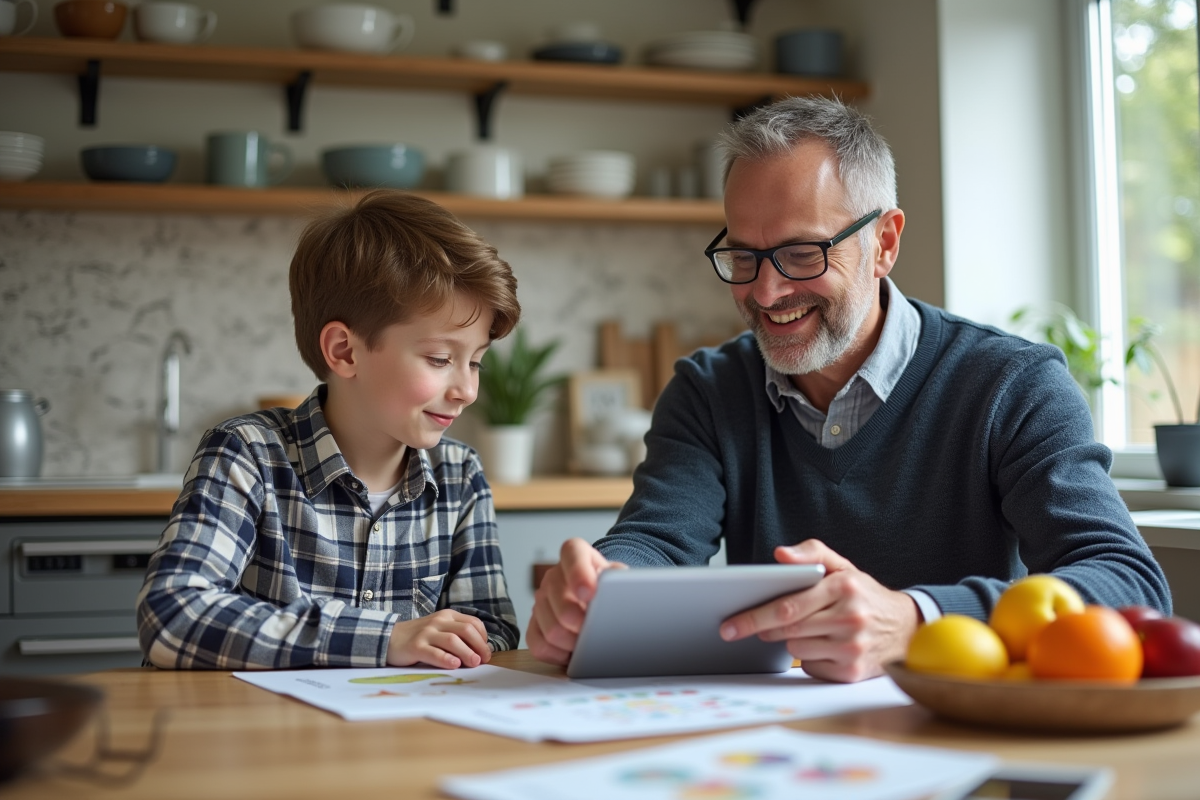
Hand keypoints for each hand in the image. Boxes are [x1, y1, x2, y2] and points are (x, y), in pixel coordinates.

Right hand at [386, 610, 490, 668]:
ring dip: (467, 652)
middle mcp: (438, 621)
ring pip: (452, 640)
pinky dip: (446, 659)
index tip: (485, 652)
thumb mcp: (440, 629)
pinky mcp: (416, 647)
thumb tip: (481, 652)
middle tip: (484, 659)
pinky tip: (455, 665)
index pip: (473, 622)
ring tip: (474, 663)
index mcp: (447, 615)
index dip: (483, 638)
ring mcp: (426, 633)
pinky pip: (434, 653)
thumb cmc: (420, 636)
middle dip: (479, 645)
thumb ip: (458, 636)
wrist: (389, 638)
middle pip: (466, 630)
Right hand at [526, 538, 624, 664]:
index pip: (572, 553)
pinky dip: (558, 654)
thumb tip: (620, 590)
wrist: (599, 599)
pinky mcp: (534, 624)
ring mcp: (541, 599)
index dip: (579, 574)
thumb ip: (619, 578)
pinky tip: (572, 652)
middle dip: (579, 621)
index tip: (589, 593)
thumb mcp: (619, 576)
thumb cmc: (609, 588)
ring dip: (572, 642)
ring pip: (551, 628)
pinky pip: (538, 645)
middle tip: (596, 631)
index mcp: (576, 554)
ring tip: (589, 643)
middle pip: (560, 599)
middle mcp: (554, 575)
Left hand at [719, 540, 920, 682]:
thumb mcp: (843, 566)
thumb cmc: (865, 595)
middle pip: (788, 630)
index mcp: (845, 587)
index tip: (730, 624)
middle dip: (763, 629)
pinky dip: (810, 658)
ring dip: (792, 641)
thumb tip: (780, 554)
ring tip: (810, 629)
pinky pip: (811, 667)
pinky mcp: (853, 672)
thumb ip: (811, 553)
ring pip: (797, 649)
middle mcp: (851, 618)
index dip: (755, 616)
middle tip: (749, 627)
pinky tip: (824, 647)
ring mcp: (853, 648)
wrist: (906, 628)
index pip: (788, 606)